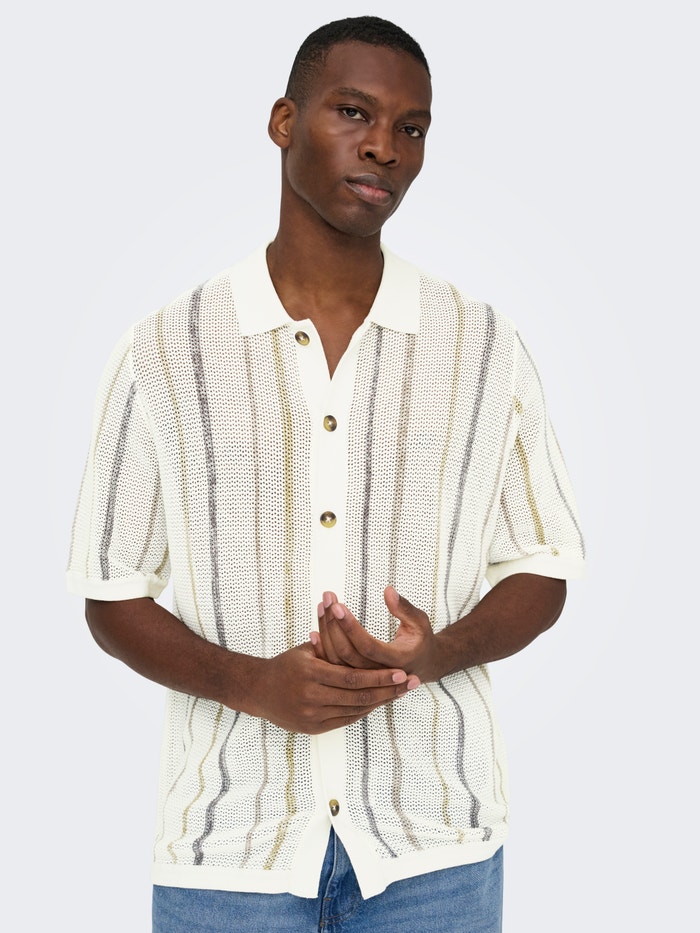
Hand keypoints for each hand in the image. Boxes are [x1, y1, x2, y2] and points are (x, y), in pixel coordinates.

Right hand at [245, 642, 418, 734]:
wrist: (259, 691)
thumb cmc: (285, 665)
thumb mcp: (306, 649)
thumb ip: (329, 641)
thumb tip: (345, 614)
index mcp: (310, 672)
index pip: (354, 677)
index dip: (381, 677)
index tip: (403, 672)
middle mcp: (311, 696)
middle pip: (359, 696)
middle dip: (390, 690)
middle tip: (413, 683)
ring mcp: (312, 715)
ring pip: (355, 710)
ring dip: (381, 702)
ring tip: (402, 692)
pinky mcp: (312, 728)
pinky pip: (345, 720)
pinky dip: (364, 711)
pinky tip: (380, 702)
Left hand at [311, 586, 441, 683]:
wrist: (422, 666)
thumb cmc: (420, 640)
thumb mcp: (420, 622)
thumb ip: (405, 608)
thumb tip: (388, 591)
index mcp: (396, 661)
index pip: (367, 645)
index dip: (350, 627)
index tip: (337, 605)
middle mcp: (378, 674)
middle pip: (347, 653)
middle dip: (334, 624)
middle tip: (327, 600)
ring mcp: (365, 678)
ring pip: (338, 660)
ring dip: (326, 632)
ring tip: (321, 607)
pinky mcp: (356, 678)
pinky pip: (335, 666)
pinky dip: (322, 649)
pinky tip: (314, 631)